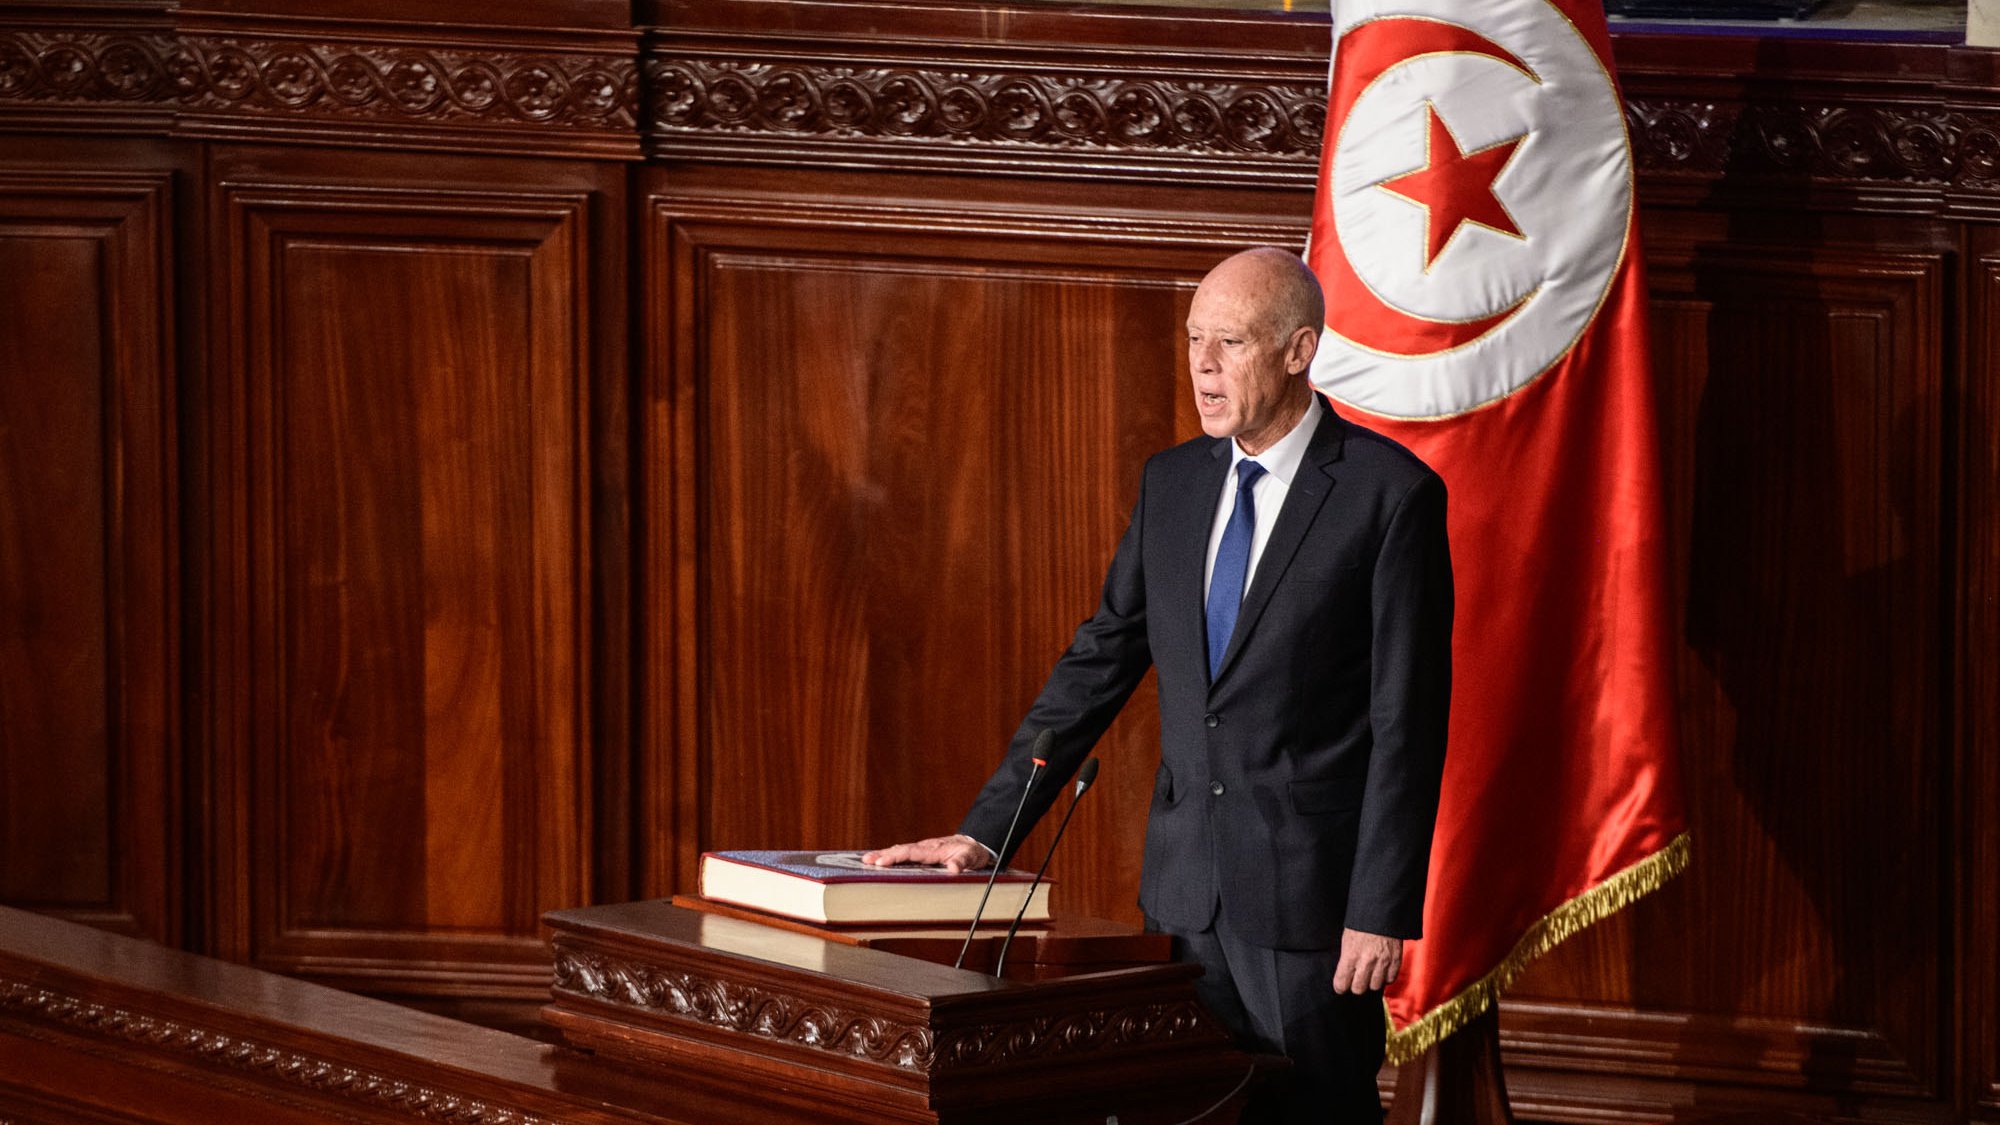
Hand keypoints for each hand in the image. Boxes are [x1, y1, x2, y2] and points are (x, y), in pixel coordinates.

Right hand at [861, 834, 991, 873]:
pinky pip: (903, 853)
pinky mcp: (921, 853)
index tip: (882, 862)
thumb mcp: (971, 858)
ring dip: (883, 854)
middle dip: (882, 855)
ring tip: (865, 860)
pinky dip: (890, 855)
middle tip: (865, 861)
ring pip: (900, 851)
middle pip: (900, 850)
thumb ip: (963, 862)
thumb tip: (954, 869)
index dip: (895, 857)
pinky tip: (879, 859)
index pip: (911, 853)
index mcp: (934, 849)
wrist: (974, 844)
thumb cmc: (972, 852)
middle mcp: (925, 847)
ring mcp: (922, 849)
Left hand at [1332, 929, 1402, 993]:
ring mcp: (1382, 962)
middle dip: (1356, 985)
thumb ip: (1346, 959)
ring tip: (1370, 973)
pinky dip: (1385, 977)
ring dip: (1371, 981)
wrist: (1382, 911)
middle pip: (1359, 989)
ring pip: (1375, 986)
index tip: (1340, 986)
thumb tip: (1344, 975)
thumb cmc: (1361, 924)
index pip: (1341, 983)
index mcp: (1351, 955)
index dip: (1340, 986)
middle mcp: (1367, 961)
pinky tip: (1381, 970)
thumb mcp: (1347, 939)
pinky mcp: (1395, 961)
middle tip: (1356, 979)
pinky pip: (1390, 980)